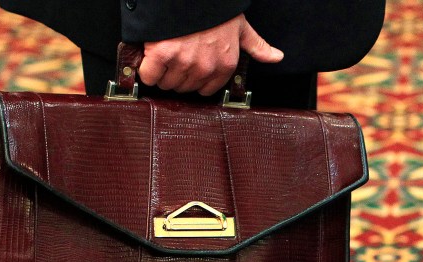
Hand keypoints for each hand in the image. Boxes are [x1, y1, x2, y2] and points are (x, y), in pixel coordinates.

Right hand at [139, 14, 282, 95]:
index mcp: (225, 64)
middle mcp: (205, 68)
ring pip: (166, 84)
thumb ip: (257, 46)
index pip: (205, 90)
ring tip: (165, 55)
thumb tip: (276, 57)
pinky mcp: (161, 55)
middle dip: (178, 76)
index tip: (189, 67)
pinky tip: (151, 57)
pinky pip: (149, 76)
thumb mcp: (241, 27)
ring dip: (162, 73)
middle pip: (184, 88)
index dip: (195, 79)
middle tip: (176, 57)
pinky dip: (146, 69)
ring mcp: (183, 62)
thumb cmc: (216, 10)